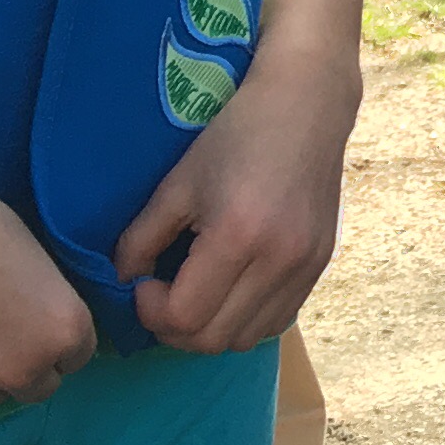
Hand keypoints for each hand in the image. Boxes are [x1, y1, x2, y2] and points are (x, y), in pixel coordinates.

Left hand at [118, 39, 361, 353]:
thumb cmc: (236, 134)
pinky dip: (246, 319)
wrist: (308, 104)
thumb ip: (140, 240)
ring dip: (212, 329)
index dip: (150, 311)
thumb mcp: (177, 184)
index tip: (143, 282)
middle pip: (213, 339)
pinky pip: (276, 320)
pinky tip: (233, 287)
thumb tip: (123, 281)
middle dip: (175, 327)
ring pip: (247, 339)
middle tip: (163, 293)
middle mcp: (280, 260)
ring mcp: (307, 266)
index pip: (184, 317)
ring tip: (197, 293)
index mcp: (239, 236)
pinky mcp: (322, 264)